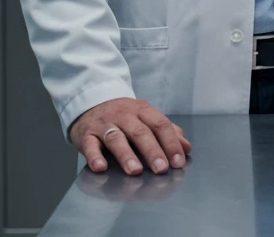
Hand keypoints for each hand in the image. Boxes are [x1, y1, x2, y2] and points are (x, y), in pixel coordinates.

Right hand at [69, 98, 192, 175]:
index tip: (178, 162)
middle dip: (152, 151)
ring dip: (126, 155)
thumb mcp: (145, 117)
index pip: (160, 125)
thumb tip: (187, 147)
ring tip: (135, 170)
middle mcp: (124, 115)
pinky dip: (94, 156)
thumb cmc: (123, 115)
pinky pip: (90, 145)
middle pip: (140, 132)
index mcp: (142, 110)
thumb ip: (166, 131)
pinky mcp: (86, 134)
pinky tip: (101, 167)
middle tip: (161, 169)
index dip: (170, 143)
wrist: (90, 103)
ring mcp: (104, 124)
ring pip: (116, 138)